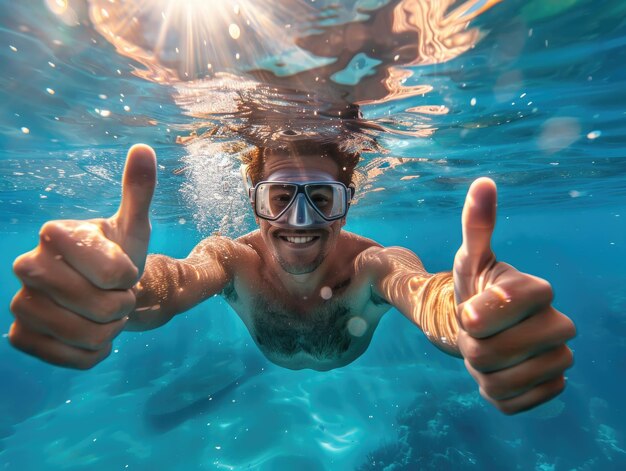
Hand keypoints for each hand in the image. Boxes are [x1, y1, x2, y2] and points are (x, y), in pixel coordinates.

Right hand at [9, 144, 156, 368]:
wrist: (101, 292)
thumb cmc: (120, 255)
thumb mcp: (133, 225)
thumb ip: (138, 190)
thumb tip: (144, 149)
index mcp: (55, 233)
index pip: (114, 272)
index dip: (129, 278)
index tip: (123, 270)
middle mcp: (27, 265)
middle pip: (97, 305)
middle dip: (120, 306)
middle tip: (115, 297)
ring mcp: (19, 303)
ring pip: (84, 334)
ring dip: (108, 331)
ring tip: (104, 315)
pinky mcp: (20, 336)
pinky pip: (67, 358)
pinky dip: (91, 355)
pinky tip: (90, 337)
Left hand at [453, 178, 575, 414]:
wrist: (487, 330)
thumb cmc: (477, 290)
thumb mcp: (470, 259)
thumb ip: (477, 225)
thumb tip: (483, 183)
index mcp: (539, 291)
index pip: (504, 306)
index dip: (476, 312)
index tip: (470, 310)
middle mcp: (560, 326)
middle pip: (492, 351)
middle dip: (469, 344)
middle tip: (474, 333)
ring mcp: (558, 360)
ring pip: (501, 381)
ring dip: (479, 370)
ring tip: (485, 351)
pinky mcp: (549, 390)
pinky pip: (510, 403)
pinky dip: (491, 392)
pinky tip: (498, 373)